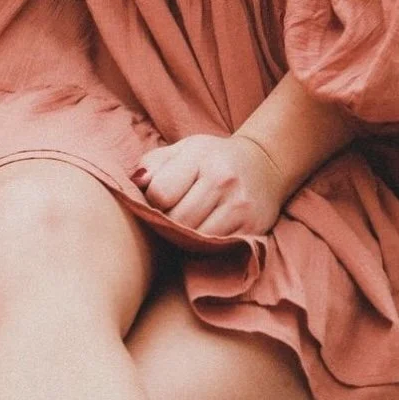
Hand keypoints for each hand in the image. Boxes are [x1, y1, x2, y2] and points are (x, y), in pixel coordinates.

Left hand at [131, 132, 285, 236]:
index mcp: (200, 156)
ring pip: (194, 239)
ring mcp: (239, 206)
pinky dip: (204, 247)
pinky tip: (204, 234)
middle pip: (176, 221)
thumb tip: (134, 184)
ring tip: (186, 226)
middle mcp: (222, 179)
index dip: (152, 202)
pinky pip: (215, 249)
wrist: (264, 163)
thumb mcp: (183, 150)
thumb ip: (153, 164)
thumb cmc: (213, 158)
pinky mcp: (252, 228)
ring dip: (184, 239)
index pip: (160, 193)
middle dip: (167, 224)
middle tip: (170, 218)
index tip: (159, 200)